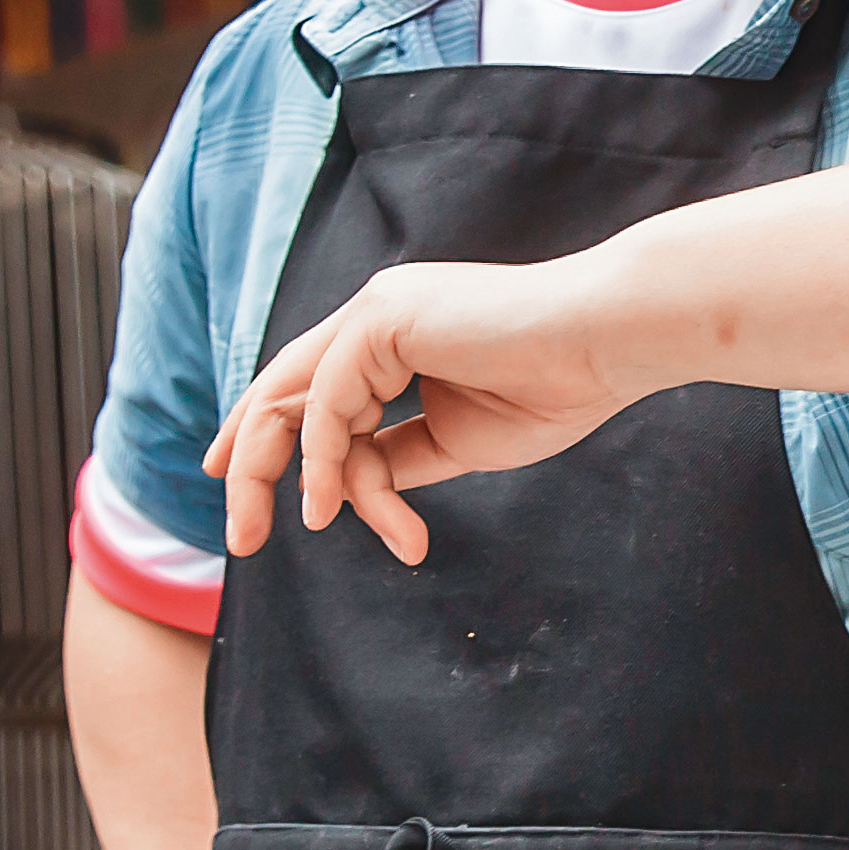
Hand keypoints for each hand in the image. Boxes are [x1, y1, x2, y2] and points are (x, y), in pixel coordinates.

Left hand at [208, 254, 649, 564]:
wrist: (608, 341)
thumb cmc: (556, 385)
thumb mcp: (456, 439)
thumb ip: (397, 456)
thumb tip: (344, 489)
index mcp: (397, 335)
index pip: (310, 390)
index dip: (268, 442)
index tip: (245, 495)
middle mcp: (375, 315)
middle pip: (280, 393)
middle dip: (250, 467)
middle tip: (240, 537)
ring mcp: (375, 312)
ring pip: (290, 401)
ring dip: (273, 476)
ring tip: (278, 534)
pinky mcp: (382, 319)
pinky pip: (326, 404)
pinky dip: (320, 460)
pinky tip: (325, 507)